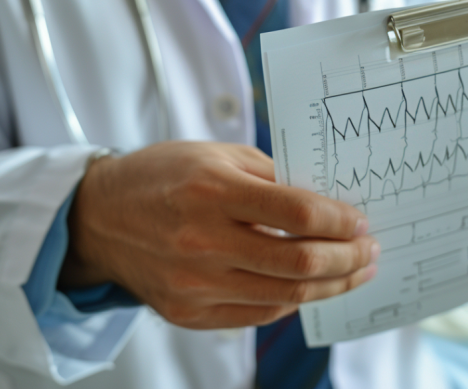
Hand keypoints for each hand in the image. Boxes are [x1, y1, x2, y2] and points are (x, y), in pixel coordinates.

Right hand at [60, 142, 378, 328]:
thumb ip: (272, 177)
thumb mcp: (217, 155)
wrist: (98, 218)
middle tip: (369, 251)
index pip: (297, 213)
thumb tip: (327, 204)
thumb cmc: (161, 177)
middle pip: (299, 261)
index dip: (340, 221)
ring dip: (331, 285)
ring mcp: (195, 284)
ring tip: (354, 272)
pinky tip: (312, 286)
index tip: (361, 222)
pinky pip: (259, 313)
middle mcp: (203, 241)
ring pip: (286, 295)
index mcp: (213, 191)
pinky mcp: (188, 312)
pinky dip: (294, 299)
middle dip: (347, 258)